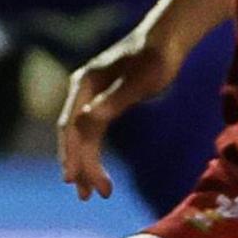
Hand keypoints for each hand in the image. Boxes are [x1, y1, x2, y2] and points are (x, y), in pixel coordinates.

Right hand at [57, 31, 180, 199]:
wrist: (166, 40)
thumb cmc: (155, 58)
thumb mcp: (139, 81)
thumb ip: (114, 101)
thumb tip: (87, 120)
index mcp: (85, 85)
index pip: (71, 126)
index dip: (71, 154)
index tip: (73, 181)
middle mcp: (82, 91)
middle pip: (74, 136)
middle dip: (79, 166)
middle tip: (87, 197)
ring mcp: (91, 97)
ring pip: (83, 137)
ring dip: (87, 164)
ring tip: (99, 192)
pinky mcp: (103, 102)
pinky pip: (92, 133)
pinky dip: (94, 152)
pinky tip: (99, 169)